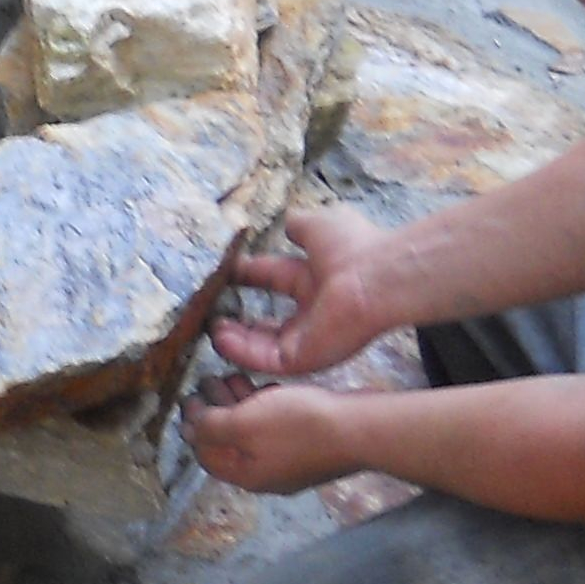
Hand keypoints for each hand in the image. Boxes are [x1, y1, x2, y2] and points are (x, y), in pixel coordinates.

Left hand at [181, 378, 368, 496]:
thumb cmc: (299, 425)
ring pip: (253, 432)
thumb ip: (210, 427)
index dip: (192, 426)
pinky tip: (265, 387)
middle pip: (228, 443)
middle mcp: (266, 474)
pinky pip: (277, 427)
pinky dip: (264, 406)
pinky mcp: (309, 445)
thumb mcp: (243, 423)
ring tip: (230, 376)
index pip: (205, 455)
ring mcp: (290, 462)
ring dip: (238, 404)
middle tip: (206, 381)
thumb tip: (188, 430)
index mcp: (245, 475)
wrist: (360, 428)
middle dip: (214, 412)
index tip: (189, 397)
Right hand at [210, 204, 400, 379]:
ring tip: (210, 328)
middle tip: (209, 312)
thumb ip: (297, 227)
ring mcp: (307, 340)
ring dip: (234, 338)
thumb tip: (287, 224)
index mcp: (315, 281)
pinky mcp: (302, 359)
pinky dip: (240, 352)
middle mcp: (311, 313)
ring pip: (261, 345)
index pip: (275, 279)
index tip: (220, 273)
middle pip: (266, 322)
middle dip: (237, 319)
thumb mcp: (318, 225)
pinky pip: (265, 359)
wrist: (376, 280)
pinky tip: (219, 339)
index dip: (248, 275)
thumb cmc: (352, 248)